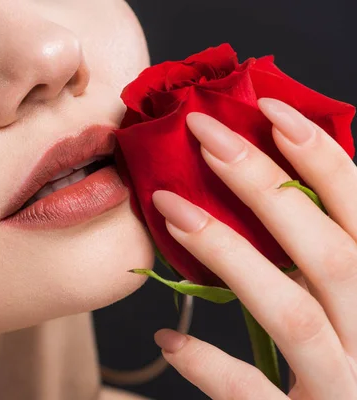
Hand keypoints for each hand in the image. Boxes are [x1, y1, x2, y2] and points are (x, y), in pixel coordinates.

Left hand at [150, 98, 356, 398]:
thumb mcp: (348, 304)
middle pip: (329, 253)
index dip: (323, 158)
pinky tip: (169, 336)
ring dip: (227, 254)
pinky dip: (211, 365)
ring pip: (292, 313)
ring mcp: (345, 387)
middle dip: (265, 185)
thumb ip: (323, 257)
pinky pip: (254, 396)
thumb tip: (274, 183)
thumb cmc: (343, 364)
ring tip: (169, 207)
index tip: (268, 109)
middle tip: (204, 133)